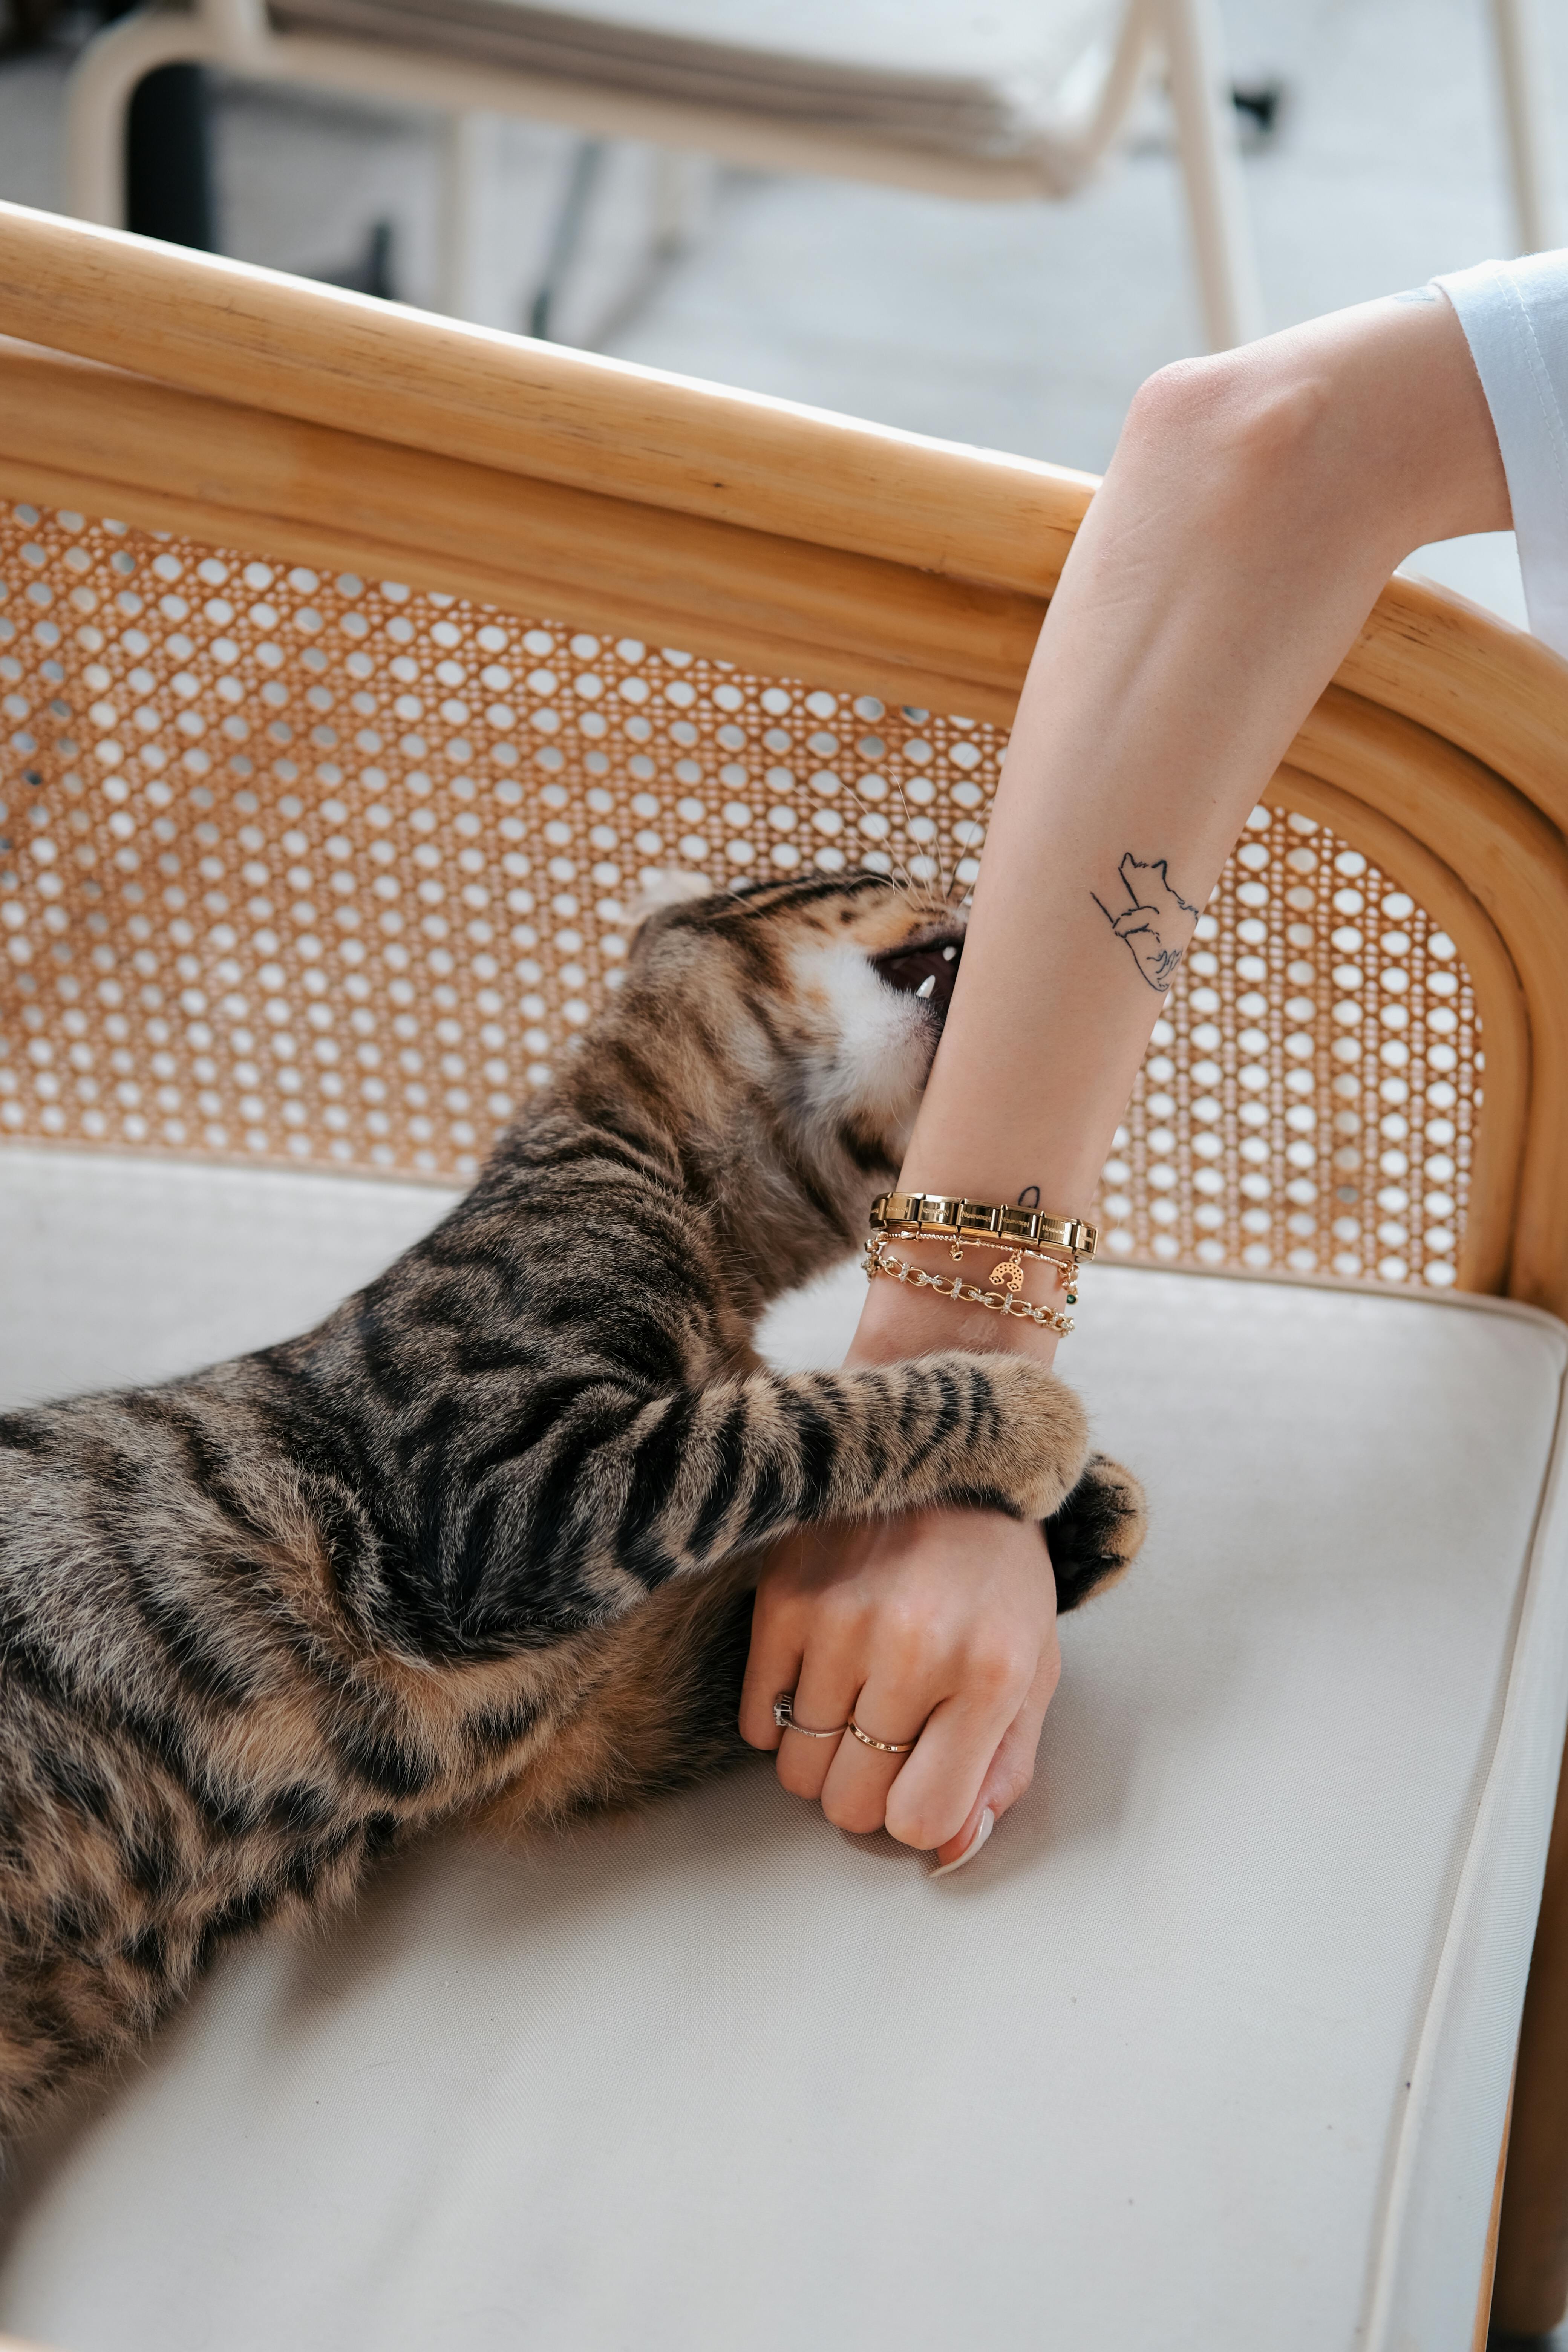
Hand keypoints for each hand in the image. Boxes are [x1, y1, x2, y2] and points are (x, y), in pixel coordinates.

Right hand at [738, 1504, 1060, 1870]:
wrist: (950, 1459)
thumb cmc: (996, 1576)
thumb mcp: (1033, 1672)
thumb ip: (1003, 1770)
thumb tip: (950, 1852)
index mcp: (988, 1678)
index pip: (920, 1818)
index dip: (915, 1814)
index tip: (919, 1780)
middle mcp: (913, 1653)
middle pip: (850, 1802)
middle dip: (865, 1789)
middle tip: (884, 1738)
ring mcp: (841, 1623)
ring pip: (797, 1767)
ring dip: (823, 1752)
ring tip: (854, 1698)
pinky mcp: (784, 1597)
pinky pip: (756, 1719)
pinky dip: (779, 1716)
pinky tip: (815, 1676)